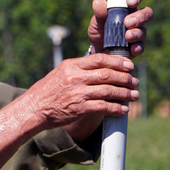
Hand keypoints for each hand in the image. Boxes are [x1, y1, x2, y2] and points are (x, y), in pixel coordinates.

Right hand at [23, 53, 139, 128]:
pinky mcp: (79, 109)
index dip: (117, 62)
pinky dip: (116, 108)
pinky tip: (123, 110)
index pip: (99, 59)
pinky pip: (103, 107)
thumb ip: (79, 69)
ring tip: (134, 95)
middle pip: (107, 75)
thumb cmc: (48, 90)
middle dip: (125, 78)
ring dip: (124, 94)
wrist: (34, 108)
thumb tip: (101, 65)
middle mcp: (75, 78)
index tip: (129, 65)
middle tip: (135, 81)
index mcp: (71, 66)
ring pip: (108, 91)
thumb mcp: (61, 73)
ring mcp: (77, 93)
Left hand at [87, 0, 152, 56]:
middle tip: (128, 22)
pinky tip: (133, 48)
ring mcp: (138, 32)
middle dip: (140, 16)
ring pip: (144, 30)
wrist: (98, 50)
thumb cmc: (99, 30)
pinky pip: (141, 46)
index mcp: (126, 8)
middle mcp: (135, 18)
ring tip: (127, 36)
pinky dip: (137, 47)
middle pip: (147, 13)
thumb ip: (99, 13)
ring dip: (136, 33)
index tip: (131, 2)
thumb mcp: (96, 21)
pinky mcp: (137, 46)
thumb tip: (98, 2)